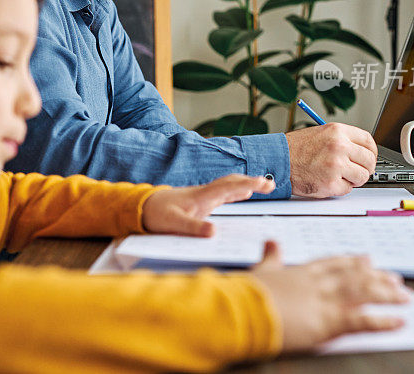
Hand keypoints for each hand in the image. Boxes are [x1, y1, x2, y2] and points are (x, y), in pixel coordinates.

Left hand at [142, 174, 273, 235]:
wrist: (143, 207)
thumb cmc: (157, 214)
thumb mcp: (174, 224)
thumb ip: (193, 227)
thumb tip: (213, 232)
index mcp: (201, 197)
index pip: (228, 187)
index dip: (246, 184)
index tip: (263, 183)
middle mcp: (204, 193)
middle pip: (232, 182)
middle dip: (252, 181)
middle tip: (271, 184)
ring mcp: (203, 195)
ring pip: (229, 185)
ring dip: (246, 183)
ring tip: (264, 185)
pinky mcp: (201, 200)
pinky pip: (223, 192)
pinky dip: (237, 190)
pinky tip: (244, 193)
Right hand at [250, 242, 407, 352]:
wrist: (243, 309)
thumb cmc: (248, 293)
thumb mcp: (260, 271)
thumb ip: (271, 256)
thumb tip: (272, 242)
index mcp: (302, 270)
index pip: (334, 263)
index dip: (352, 262)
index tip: (367, 260)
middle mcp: (318, 282)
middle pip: (355, 276)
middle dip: (377, 278)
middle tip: (395, 279)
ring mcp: (325, 300)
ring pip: (364, 293)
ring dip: (387, 295)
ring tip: (405, 297)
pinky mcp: (328, 321)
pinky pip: (363, 321)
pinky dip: (383, 321)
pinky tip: (398, 321)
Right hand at [286, 123, 377, 196]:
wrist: (277, 160)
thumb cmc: (295, 148)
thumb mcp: (321, 133)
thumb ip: (342, 139)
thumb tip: (361, 151)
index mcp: (337, 131)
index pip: (368, 141)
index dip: (371, 152)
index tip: (368, 157)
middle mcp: (339, 146)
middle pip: (369, 160)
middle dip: (364, 167)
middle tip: (355, 170)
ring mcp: (336, 166)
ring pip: (362, 176)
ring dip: (353, 179)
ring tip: (339, 176)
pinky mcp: (331, 183)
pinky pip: (348, 189)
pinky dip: (340, 188)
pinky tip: (328, 181)